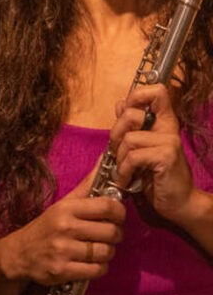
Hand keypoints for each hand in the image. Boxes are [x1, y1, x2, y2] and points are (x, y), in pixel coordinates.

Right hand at [1, 173, 124, 287]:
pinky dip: (100, 268)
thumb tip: (105, 158)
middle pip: (111, 231)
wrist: (20, 253)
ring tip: (98, 248)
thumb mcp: (64, 203)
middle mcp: (65, 227)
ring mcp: (64, 250)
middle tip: (108, 234)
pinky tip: (91, 262)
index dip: (120, 212)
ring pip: (107, 252)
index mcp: (67, 208)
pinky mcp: (64, 271)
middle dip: (115, 234)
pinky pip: (98, 270)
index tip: (117, 216)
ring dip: (108, 252)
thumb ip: (87, 185)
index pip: (107, 206)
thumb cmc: (47, 226)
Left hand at [111, 83, 193, 223]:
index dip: (138, 95)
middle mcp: (169, 128)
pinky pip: (133, 157)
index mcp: (164, 121)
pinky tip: (126, 180)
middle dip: (115, 134)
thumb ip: (132, 126)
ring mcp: (169, 141)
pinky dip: (124, 171)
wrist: (178, 203)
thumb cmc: (157, 176)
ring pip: (129, 138)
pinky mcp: (166, 157)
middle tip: (117, 152)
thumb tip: (121, 103)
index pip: (157, 91)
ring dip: (119, 158)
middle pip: (130, 114)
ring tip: (124, 170)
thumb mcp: (141, 147)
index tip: (126, 112)